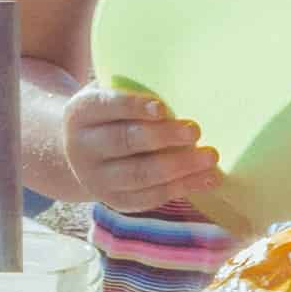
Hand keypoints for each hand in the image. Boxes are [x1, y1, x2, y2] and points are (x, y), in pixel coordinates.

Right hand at [61, 86, 220, 213]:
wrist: (84, 153)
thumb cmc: (112, 114)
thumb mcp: (111, 94)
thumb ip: (135, 90)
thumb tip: (182, 90)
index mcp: (80, 113)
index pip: (107, 107)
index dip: (133, 107)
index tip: (163, 108)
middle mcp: (82, 148)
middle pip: (124, 142)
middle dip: (163, 137)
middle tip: (195, 131)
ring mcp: (96, 179)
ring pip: (140, 175)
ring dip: (179, 166)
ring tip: (210, 157)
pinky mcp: (115, 201)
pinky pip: (150, 197)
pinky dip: (182, 187)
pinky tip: (208, 178)